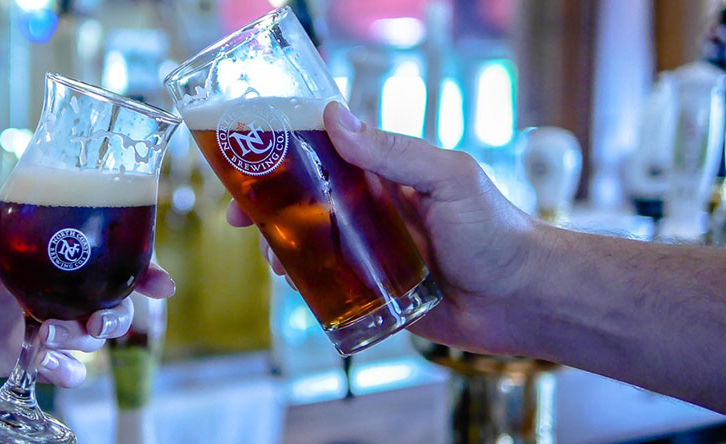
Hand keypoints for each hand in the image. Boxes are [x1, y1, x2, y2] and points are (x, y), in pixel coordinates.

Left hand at [0, 193, 174, 386]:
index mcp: (53, 260)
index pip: (110, 260)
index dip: (143, 270)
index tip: (161, 283)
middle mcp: (62, 292)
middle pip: (114, 303)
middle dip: (116, 314)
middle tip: (95, 320)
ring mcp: (53, 326)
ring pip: (93, 336)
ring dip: (80, 339)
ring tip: (47, 336)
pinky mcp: (39, 358)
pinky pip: (69, 371)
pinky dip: (66, 372)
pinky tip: (52, 369)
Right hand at [228, 102, 544, 355]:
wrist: (526, 301)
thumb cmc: (498, 232)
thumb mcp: (448, 179)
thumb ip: (395, 152)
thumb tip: (336, 116)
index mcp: (389, 176)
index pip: (327, 154)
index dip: (286, 154)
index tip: (251, 156)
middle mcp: (375, 211)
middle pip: (308, 201)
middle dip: (269, 206)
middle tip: (242, 217)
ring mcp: (372, 253)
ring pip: (312, 245)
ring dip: (282, 247)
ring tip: (272, 258)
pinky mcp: (375, 293)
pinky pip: (331, 287)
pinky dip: (306, 285)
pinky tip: (294, 285)